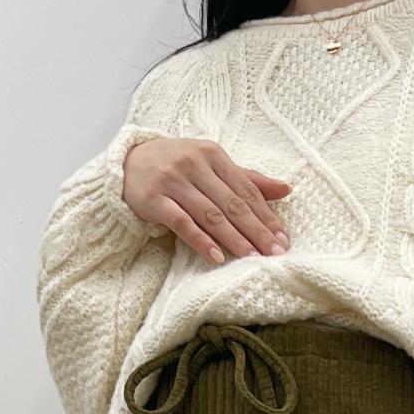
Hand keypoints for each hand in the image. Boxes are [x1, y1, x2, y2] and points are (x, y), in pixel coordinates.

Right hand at [122, 137, 291, 264]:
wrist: (127, 163)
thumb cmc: (177, 167)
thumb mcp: (210, 165)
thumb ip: (246, 179)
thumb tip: (286, 189)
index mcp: (213, 154)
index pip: (246, 189)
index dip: (267, 216)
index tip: (284, 240)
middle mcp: (194, 164)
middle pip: (232, 203)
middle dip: (257, 231)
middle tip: (275, 254)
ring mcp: (173, 181)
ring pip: (210, 214)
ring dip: (234, 239)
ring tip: (253, 259)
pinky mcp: (154, 200)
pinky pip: (182, 223)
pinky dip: (201, 241)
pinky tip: (217, 257)